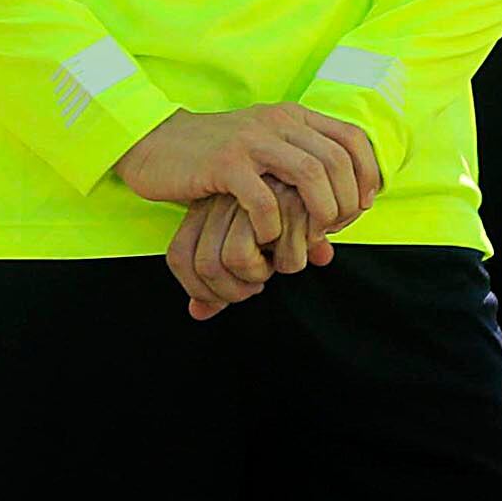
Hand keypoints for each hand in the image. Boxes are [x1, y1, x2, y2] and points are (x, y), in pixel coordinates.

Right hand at [113, 104, 382, 250]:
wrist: (152, 143)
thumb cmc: (210, 162)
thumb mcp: (260, 167)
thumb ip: (298, 198)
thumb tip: (329, 251)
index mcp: (290, 117)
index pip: (352, 139)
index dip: (367, 176)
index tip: (359, 209)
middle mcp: (276, 122)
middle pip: (338, 160)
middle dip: (346, 203)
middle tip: (332, 230)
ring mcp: (250, 141)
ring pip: (311, 175)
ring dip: (319, 213)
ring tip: (308, 235)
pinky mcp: (224, 163)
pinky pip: (265, 199)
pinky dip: (274, 226)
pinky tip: (266, 238)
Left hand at [163, 186, 325, 320]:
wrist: (322, 187)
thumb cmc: (281, 223)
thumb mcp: (245, 251)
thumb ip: (221, 282)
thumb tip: (198, 313)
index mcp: (203, 210)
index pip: (179, 258)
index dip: (200, 289)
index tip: (229, 293)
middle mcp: (221, 202)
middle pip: (206, 265)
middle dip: (234, 292)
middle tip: (258, 284)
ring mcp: (251, 199)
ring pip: (236, 260)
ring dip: (260, 276)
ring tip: (276, 261)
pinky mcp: (284, 199)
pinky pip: (275, 252)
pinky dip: (289, 262)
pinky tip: (299, 247)